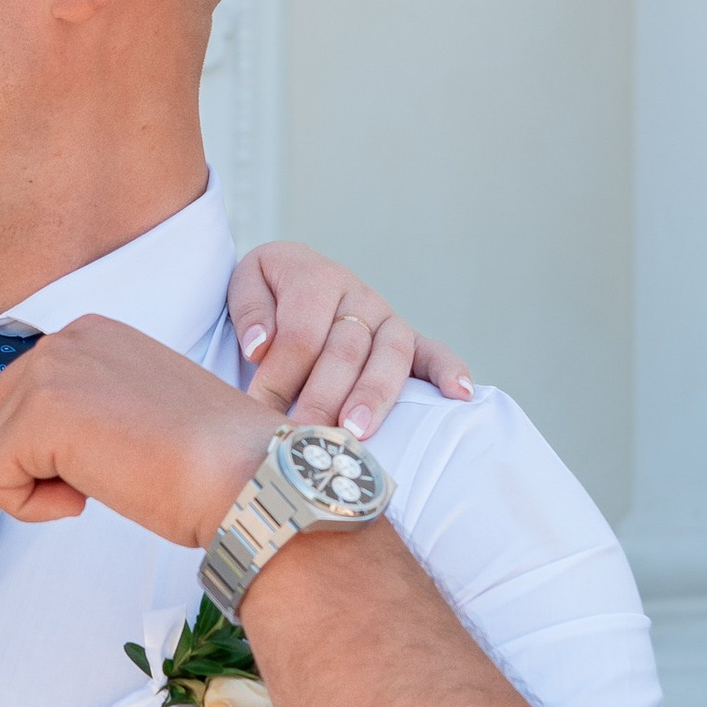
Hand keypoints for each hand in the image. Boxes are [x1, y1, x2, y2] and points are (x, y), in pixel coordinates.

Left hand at [0, 318, 272, 551]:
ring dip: (37, 482)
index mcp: (95, 331)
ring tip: (100, 486)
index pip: (32, 392)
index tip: (117, 455)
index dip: (61, 443)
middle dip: (40, 457)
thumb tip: (46, 439)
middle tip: (105, 475)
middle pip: (5, 412)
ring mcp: (53, 370)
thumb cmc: (209, 460)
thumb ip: (91, 403)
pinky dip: (29, 506)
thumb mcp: (137, 408)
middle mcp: (69, 337)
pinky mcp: (42, 415)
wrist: (247, 478)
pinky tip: (84, 502)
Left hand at [227, 242, 471, 434]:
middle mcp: (358, 295)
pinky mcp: (409, 339)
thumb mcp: (246, 282)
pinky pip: (435, 352)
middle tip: (306, 433)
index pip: (301, 334)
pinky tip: (459, 394)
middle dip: (322, 397)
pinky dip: (450, 370)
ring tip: (357, 430)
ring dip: (374, 394)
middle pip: (344, 350)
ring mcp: (387, 318)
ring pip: (388, 355)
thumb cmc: (269, 290)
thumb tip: (259, 347)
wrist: (294, 273)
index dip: (280, 374)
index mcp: (316, 277)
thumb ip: (250, 311)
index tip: (259, 410)